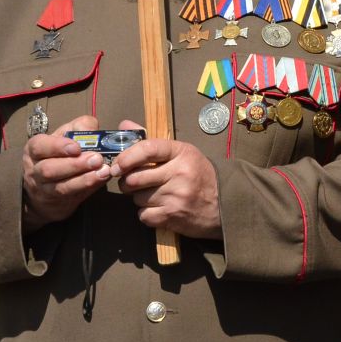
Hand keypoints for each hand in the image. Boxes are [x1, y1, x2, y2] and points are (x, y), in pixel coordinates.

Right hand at [21, 114, 109, 230]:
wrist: (48, 184)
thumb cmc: (60, 153)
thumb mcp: (66, 135)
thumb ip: (79, 127)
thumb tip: (92, 126)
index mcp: (34, 148)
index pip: (39, 147)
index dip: (57, 147)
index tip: (77, 147)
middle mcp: (34, 169)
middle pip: (49, 169)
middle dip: (75, 164)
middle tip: (96, 159)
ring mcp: (43, 188)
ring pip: (60, 186)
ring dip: (84, 179)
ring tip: (103, 171)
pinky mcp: (56, 200)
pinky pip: (72, 195)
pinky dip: (88, 186)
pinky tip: (101, 179)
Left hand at [112, 122, 221, 238]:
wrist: (224, 204)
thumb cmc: (199, 175)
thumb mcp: (181, 153)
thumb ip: (151, 141)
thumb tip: (124, 124)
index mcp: (182, 153)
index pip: (147, 149)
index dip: (126, 157)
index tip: (117, 165)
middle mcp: (180, 173)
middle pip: (134, 178)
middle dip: (127, 182)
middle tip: (133, 182)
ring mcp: (176, 196)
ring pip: (137, 198)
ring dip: (139, 198)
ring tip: (153, 194)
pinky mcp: (172, 216)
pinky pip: (143, 215)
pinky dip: (146, 213)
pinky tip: (158, 208)